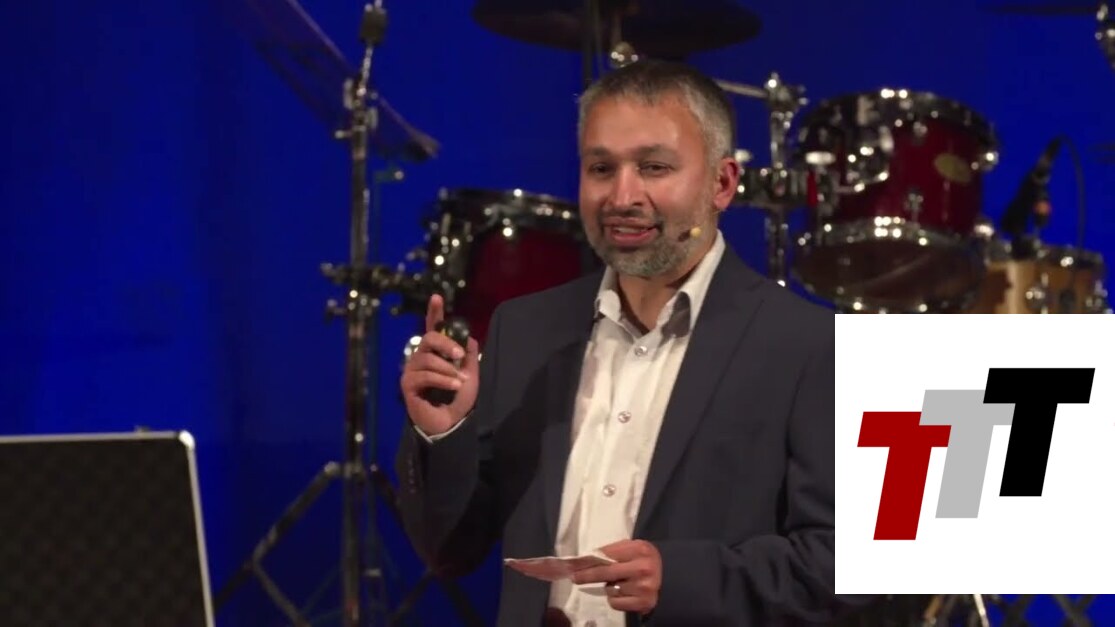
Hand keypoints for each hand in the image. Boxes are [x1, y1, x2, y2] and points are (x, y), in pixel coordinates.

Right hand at [400, 294, 479, 435]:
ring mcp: (412, 370)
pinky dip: (443, 379)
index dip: (434, 312)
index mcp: (435, 352)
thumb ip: (469, 355)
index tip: (437, 297)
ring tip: (460, 381)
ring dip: (448, 369)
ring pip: (428, 358)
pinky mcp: (408, 384)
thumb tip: (468, 337)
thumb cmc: (458, 398)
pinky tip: (453, 386)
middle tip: (460, 356)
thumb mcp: (470, 373)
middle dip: (447, 344)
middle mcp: (420, 357)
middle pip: (429, 338)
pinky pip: (425, 375)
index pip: (432, 328)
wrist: (452, 423)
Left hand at [571, 540, 661, 615]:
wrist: (670, 578)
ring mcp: (644, 586)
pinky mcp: (643, 602)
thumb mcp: (631, 549)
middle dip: (586, 575)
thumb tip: (580, 560)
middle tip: (573, 577)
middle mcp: (643, 567)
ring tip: (619, 583)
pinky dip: (615, 599)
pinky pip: (615, 602)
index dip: (587, 560)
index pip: (606, 555)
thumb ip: (611, 552)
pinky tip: (624, 593)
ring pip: (610, 589)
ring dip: (608, 587)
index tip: (571, 564)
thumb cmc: (643, 561)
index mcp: (640, 548)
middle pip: (605, 572)